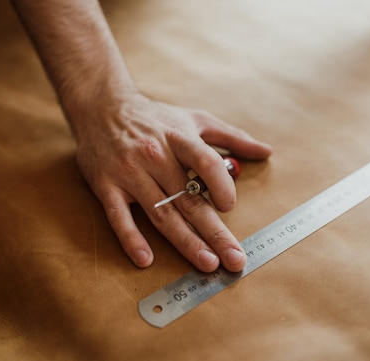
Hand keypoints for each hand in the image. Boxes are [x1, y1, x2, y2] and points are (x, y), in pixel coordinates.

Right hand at [70, 91, 271, 272]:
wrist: (102, 107)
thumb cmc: (156, 118)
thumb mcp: (195, 119)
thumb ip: (232, 137)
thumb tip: (266, 151)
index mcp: (179, 139)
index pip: (205, 163)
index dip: (221, 187)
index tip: (229, 206)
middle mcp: (155, 156)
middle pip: (188, 200)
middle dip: (215, 232)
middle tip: (234, 259)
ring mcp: (129, 172)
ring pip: (161, 213)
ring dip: (185, 241)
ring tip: (207, 263)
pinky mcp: (106, 186)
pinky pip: (119, 216)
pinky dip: (131, 238)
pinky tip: (146, 259)